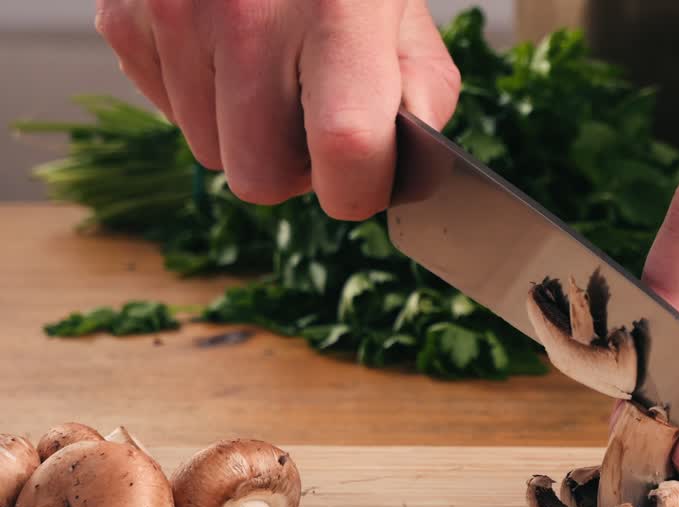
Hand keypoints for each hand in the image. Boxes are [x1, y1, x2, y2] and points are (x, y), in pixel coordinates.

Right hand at [94, 0, 460, 219]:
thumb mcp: (401, 8)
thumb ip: (421, 92)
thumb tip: (402, 170)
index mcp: (337, 11)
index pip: (346, 148)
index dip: (360, 187)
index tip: (365, 178)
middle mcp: (247, 14)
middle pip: (259, 177)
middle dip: (294, 168)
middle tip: (314, 122)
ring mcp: (175, 14)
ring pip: (208, 150)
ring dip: (245, 132)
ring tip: (270, 70)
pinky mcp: (126, 16)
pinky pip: (166, 111)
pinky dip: (202, 98)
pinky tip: (228, 50)